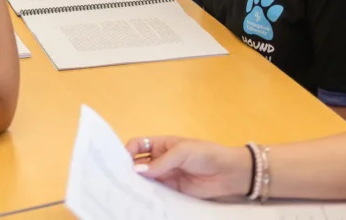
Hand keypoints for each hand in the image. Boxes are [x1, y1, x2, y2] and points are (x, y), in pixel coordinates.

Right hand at [125, 136, 251, 199]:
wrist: (229, 172)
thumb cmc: (205, 154)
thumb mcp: (182, 152)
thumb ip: (160, 162)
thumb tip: (137, 171)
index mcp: (160, 144)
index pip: (137, 145)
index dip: (127, 152)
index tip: (117, 163)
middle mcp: (160, 159)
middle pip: (138, 164)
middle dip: (128, 170)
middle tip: (116, 181)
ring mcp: (166, 175)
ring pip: (145, 180)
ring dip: (137, 184)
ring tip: (125, 192)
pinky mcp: (173, 191)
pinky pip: (157, 192)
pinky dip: (148, 196)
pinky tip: (141, 200)